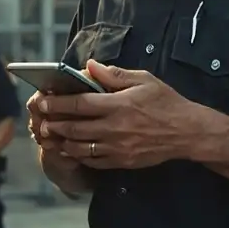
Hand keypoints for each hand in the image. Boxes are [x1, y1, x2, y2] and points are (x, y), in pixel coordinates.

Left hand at [38, 59, 205, 169]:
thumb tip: (89, 66)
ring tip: (51, 135)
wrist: (187, 132)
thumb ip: (114, 74)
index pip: (79, 105)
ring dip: (61, 142)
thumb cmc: (166, 103)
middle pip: (74, 128)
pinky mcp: (121, 161)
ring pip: (79, 148)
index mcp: (118, 105)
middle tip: (41, 120)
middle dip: (53, 124)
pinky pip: (92, 161)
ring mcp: (116, 148)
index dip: (57, 103)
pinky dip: (77, 155)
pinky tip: (70, 149)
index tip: (43, 100)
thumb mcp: (143, 80)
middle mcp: (114, 128)